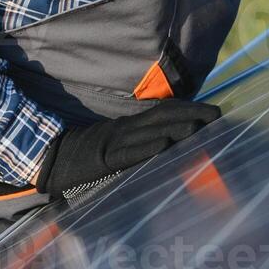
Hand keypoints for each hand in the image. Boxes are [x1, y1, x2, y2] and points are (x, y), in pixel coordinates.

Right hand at [37, 99, 220, 194]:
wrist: (50, 160)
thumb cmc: (85, 157)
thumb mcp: (117, 145)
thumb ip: (140, 143)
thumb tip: (171, 143)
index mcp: (130, 125)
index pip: (164, 111)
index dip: (190, 108)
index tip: (214, 111)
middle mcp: (126, 128)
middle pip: (163, 115)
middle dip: (192, 113)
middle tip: (218, 115)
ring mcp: (115, 141)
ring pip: (150, 131)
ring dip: (176, 128)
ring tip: (200, 126)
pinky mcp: (103, 157)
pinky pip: (128, 153)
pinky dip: (147, 148)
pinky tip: (164, 146)